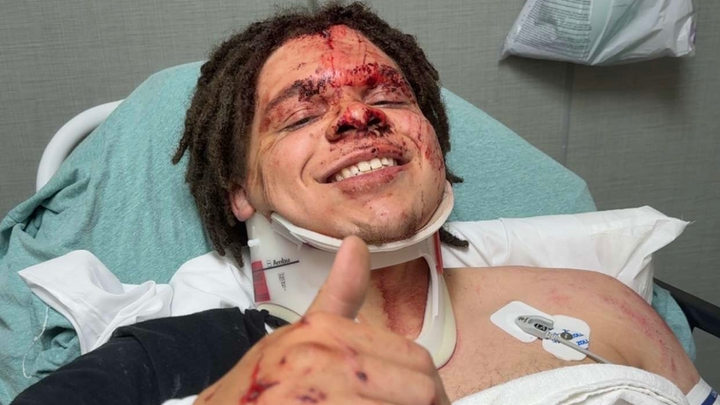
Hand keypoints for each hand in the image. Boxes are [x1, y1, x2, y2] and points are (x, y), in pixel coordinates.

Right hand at [195, 236, 450, 404]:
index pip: (417, 361)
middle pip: (421, 389)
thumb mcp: (298, 334)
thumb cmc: (260, 385)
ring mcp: (324, 392)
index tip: (426, 399)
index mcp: (328, 331)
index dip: (428, 387)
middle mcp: (328, 358)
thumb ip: (339, 293)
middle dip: (422, 404)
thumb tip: (357, 244)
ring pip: (411, 404)